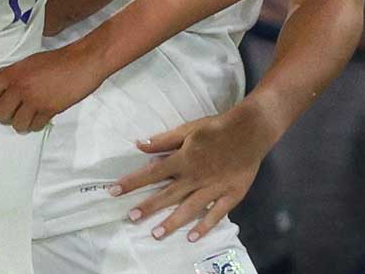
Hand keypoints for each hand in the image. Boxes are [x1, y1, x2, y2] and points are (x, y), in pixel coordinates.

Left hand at [0, 40, 103, 132]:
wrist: (82, 62)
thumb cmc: (55, 60)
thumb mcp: (26, 63)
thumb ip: (4, 75)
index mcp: (11, 74)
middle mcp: (19, 88)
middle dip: (6, 113)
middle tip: (16, 107)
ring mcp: (34, 100)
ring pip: (16, 124)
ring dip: (21, 121)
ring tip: (29, 113)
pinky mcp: (49, 110)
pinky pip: (34, 127)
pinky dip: (36, 124)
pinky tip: (41, 115)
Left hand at [113, 99, 280, 242]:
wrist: (250, 131)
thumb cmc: (217, 128)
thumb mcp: (188, 129)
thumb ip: (164, 140)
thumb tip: (140, 144)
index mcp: (183, 159)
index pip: (151, 173)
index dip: (132, 182)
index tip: (114, 191)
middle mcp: (195, 176)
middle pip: (167, 194)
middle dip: (148, 207)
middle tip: (131, 218)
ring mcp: (213, 188)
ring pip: (189, 208)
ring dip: (172, 222)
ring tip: (156, 234)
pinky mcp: (231, 194)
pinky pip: (216, 213)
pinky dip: (204, 226)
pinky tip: (192, 237)